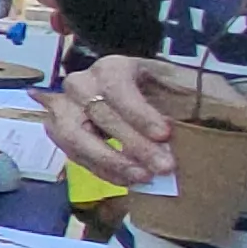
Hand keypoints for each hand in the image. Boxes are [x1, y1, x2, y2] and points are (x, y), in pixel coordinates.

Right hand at [51, 55, 188, 183]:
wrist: (130, 93)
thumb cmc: (155, 88)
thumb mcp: (172, 83)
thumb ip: (179, 99)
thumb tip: (187, 127)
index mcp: (110, 68)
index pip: (118, 90)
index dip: (139, 114)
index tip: (164, 135)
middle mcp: (80, 85)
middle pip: (100, 116)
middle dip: (133, 145)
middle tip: (163, 167)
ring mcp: (63, 109)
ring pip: (76, 138)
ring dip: (111, 162)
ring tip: (143, 178)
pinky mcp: (59, 132)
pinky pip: (75, 154)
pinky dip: (102, 170)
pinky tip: (128, 180)